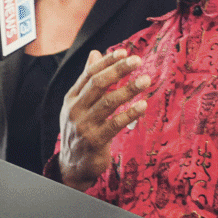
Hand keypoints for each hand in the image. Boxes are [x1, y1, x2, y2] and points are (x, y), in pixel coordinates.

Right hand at [58, 48, 149, 190]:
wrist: (73, 165)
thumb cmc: (81, 131)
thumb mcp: (79, 104)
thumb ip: (88, 80)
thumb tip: (95, 53)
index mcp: (72, 98)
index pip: (89, 74)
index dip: (107, 62)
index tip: (124, 52)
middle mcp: (76, 109)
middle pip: (98, 84)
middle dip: (118, 70)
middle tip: (137, 61)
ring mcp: (84, 125)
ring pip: (108, 102)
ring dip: (128, 89)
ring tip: (145, 80)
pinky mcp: (95, 141)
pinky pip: (115, 124)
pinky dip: (130, 113)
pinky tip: (143, 105)